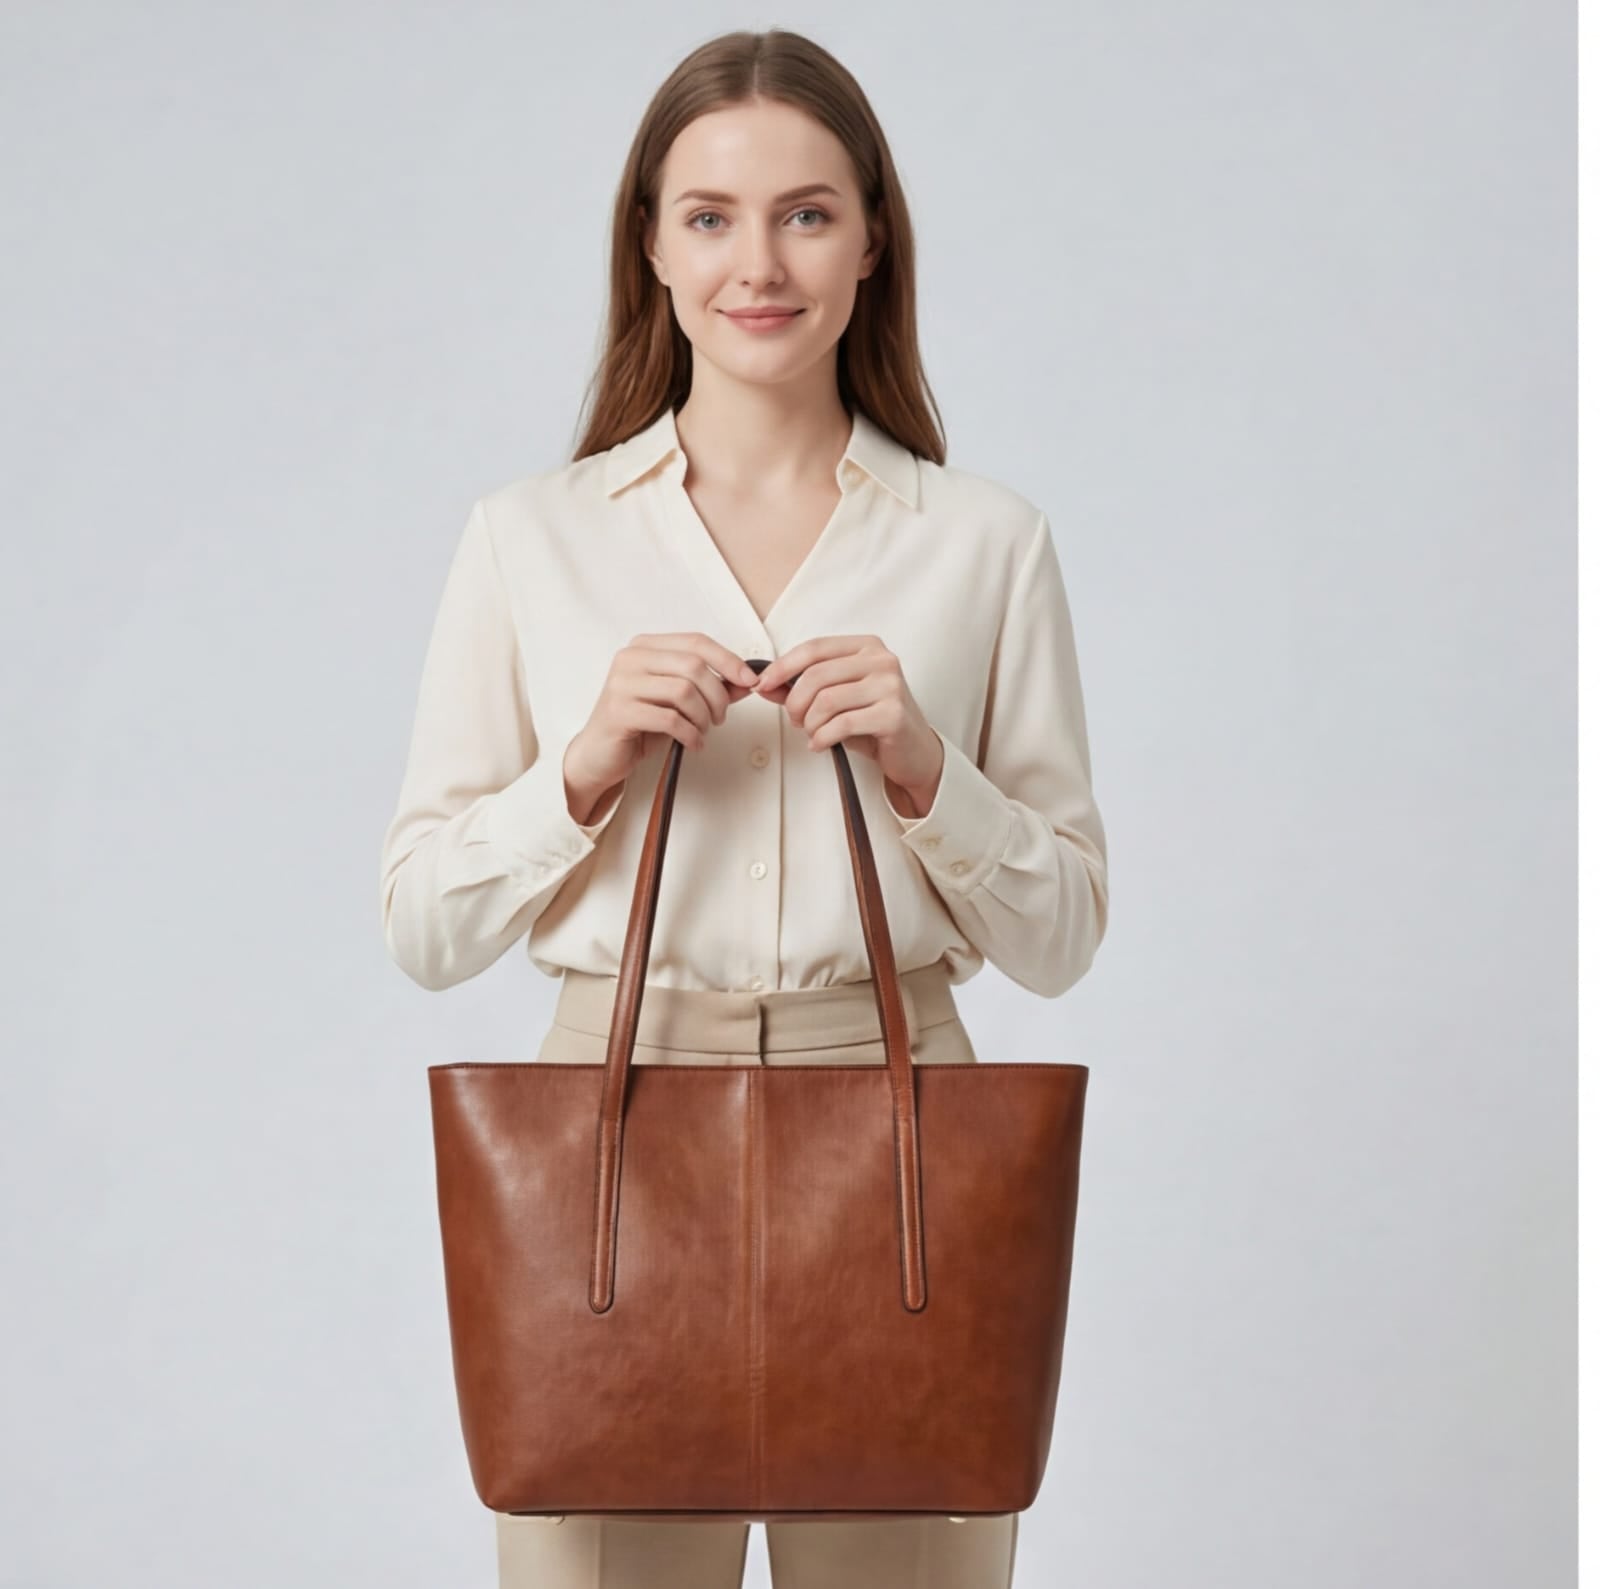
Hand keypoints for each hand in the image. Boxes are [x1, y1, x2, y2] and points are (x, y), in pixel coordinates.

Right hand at [563, 633, 761, 819]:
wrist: (599, 754)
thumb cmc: (639, 724)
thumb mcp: (678, 701)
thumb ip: (710, 687)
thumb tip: (746, 681)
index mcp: (645, 647)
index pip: (696, 642)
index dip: (728, 660)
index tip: (749, 680)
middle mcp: (630, 658)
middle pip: (693, 666)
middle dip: (717, 695)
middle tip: (720, 718)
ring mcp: (621, 683)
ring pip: (683, 691)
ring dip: (703, 717)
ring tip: (702, 731)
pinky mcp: (619, 711)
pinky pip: (669, 719)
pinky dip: (690, 733)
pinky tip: (692, 742)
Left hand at [751, 634, 944, 816]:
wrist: (913, 751)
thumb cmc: (873, 721)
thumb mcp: (836, 699)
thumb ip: (801, 688)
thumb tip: (765, 684)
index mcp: (866, 647)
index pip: (814, 648)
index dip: (783, 666)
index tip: (763, 684)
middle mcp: (881, 660)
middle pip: (816, 676)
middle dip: (795, 703)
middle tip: (795, 720)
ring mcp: (890, 686)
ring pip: (826, 701)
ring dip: (809, 723)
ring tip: (812, 733)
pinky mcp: (893, 715)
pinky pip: (842, 724)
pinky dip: (822, 738)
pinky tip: (821, 744)